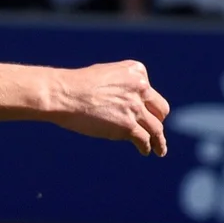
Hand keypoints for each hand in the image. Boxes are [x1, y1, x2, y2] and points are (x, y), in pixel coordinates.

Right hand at [46, 61, 169, 154]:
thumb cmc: (75, 85)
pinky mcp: (128, 126)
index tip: (141, 112)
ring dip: (159, 141)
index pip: (150, 92)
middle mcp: (140, 88)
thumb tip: (128, 105)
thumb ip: (122, 85)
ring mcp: (135, 107)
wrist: (62, 94)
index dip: (145, 104)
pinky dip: (146, 147)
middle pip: (160, 110)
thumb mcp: (105, 74)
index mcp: (136, 71)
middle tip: (154, 130)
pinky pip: (144, 140)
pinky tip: (144, 151)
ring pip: (156, 128)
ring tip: (159, 150)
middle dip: (157, 120)